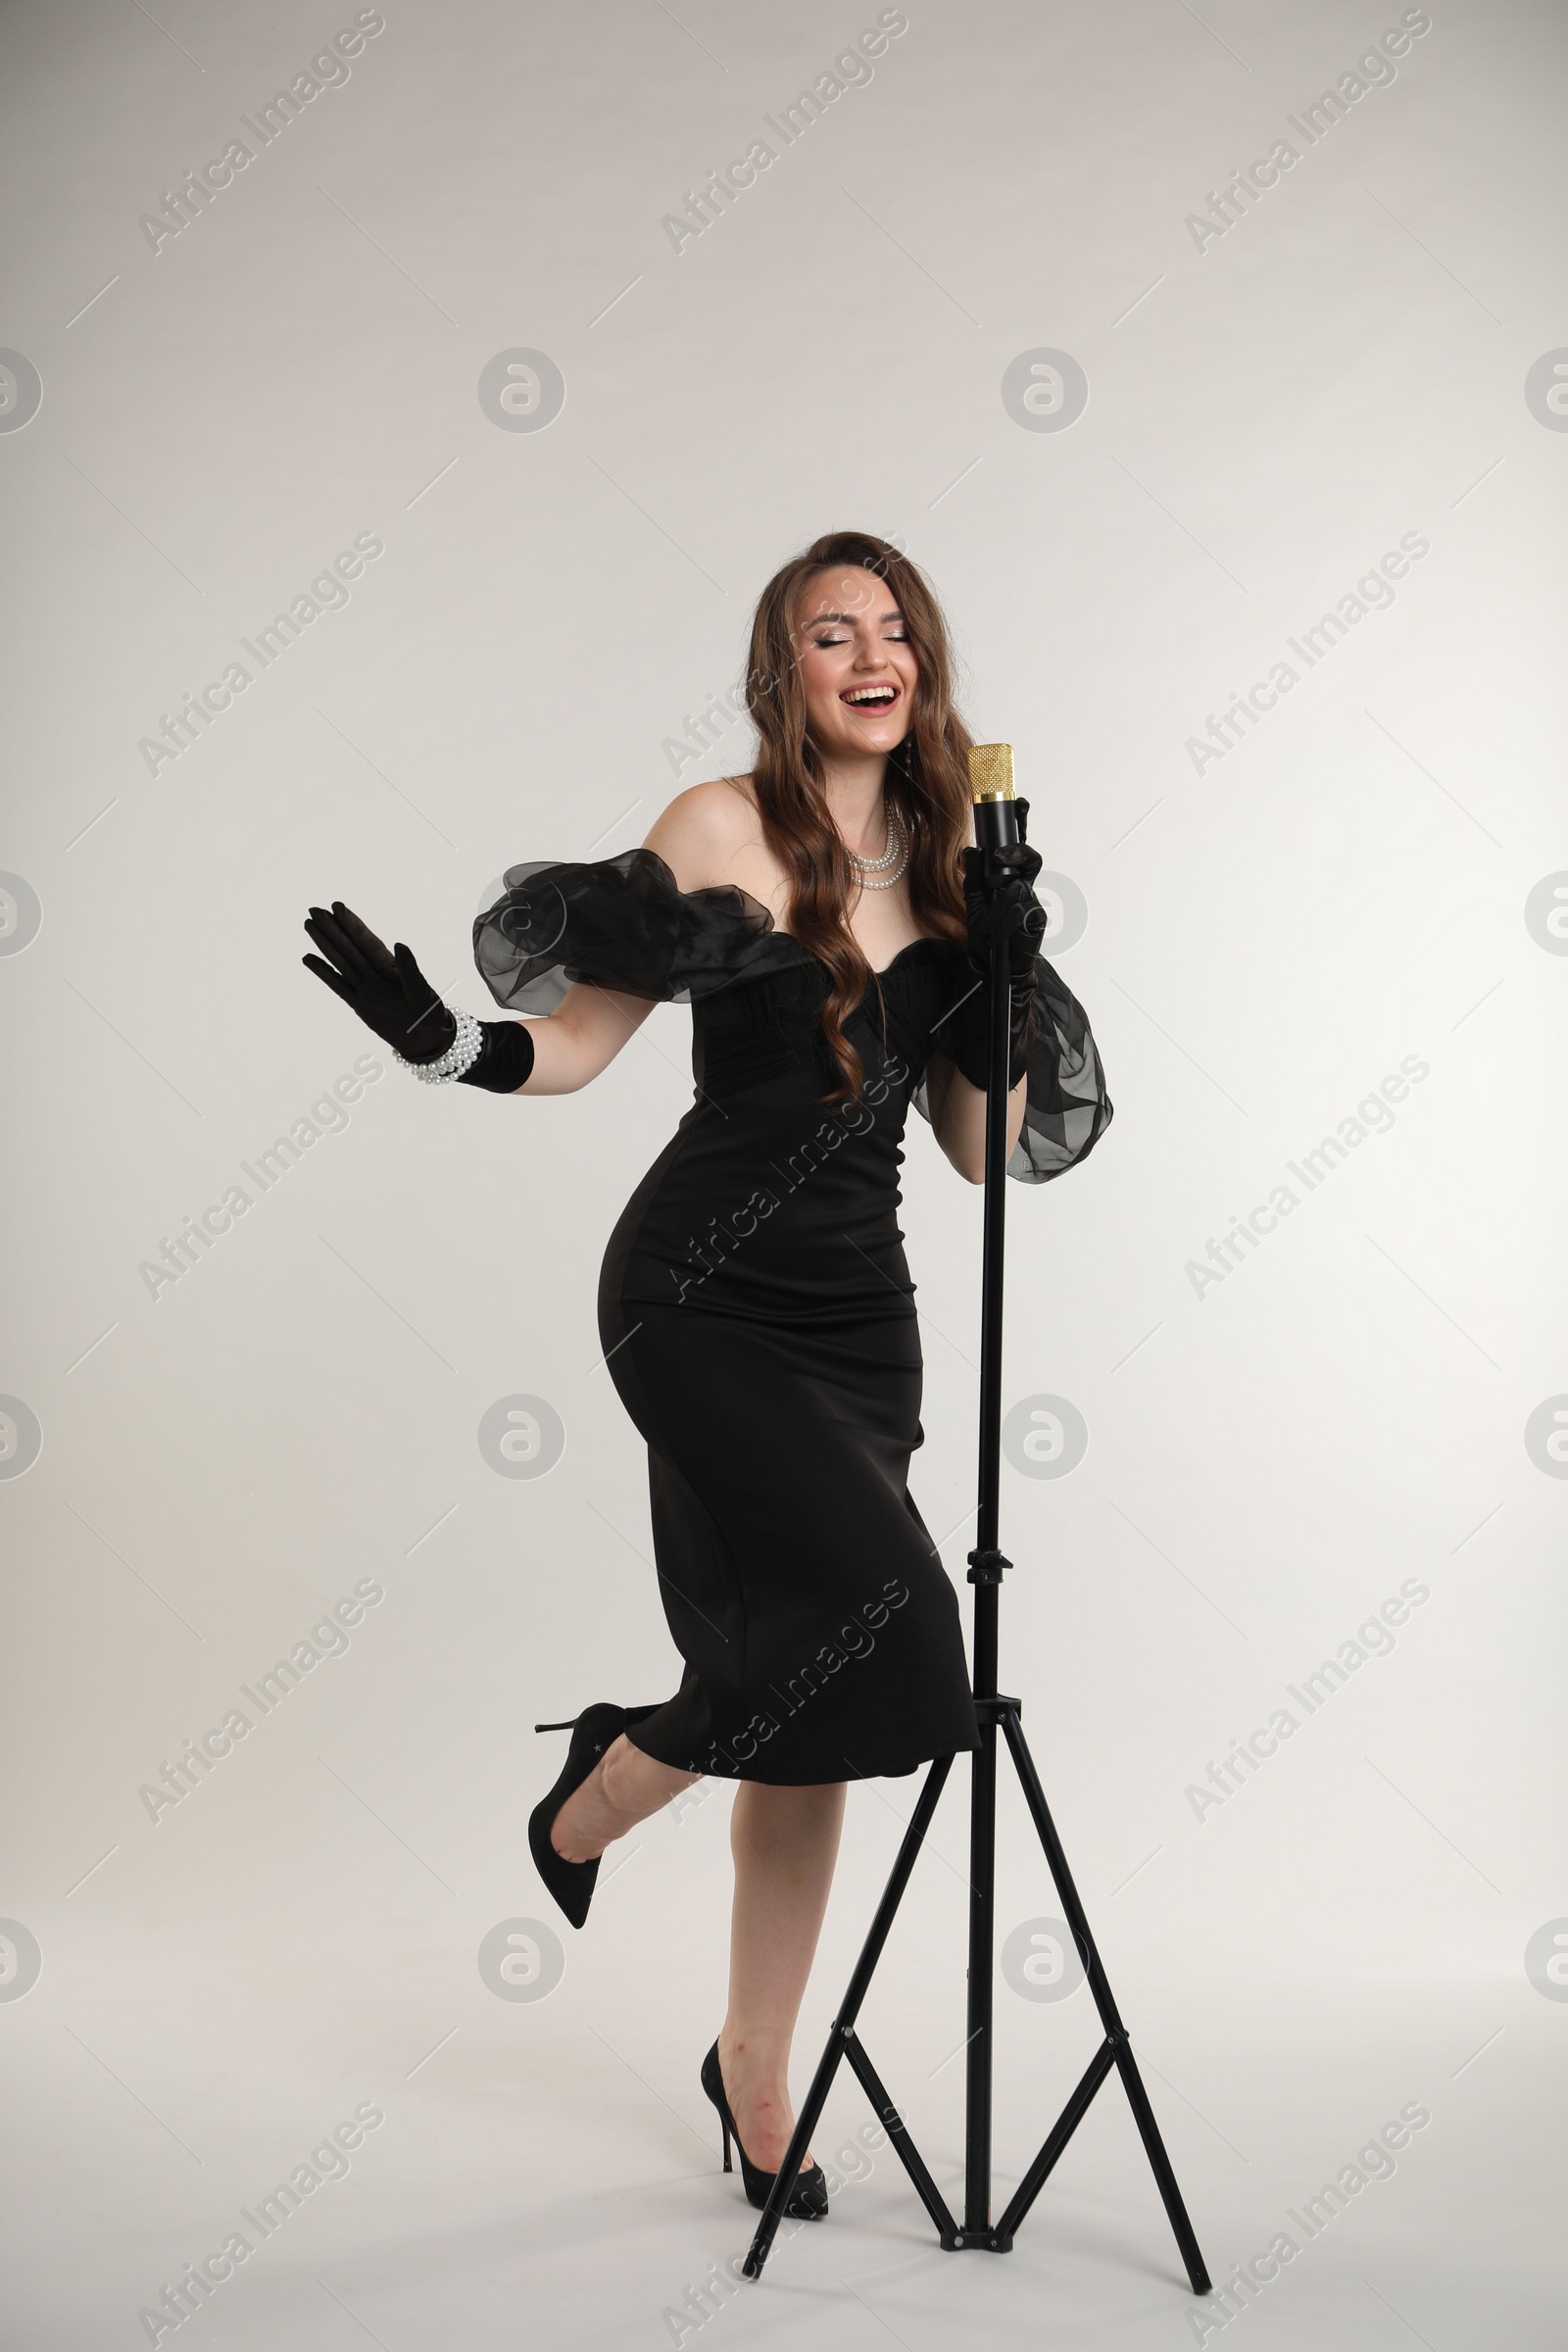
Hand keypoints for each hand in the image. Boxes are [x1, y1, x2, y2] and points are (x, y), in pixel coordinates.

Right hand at [302, 901, 455, 1060]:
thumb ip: (409, 970)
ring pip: (340, 962)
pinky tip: (309, 958)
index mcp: (391, 968)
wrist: (426, 1039)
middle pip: (349, 947)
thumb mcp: (422, 992)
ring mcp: (365, 988)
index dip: (353, 924)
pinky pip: (337, 986)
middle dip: (332, 928)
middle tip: (314, 909)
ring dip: (325, 944)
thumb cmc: (429, 1014)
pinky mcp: (359, 1004)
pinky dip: (323, 972)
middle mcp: (375, 974)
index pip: (368, 942)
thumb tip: (399, 944)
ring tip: (309, 925)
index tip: (337, 907)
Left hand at [960, 837, 1045, 984]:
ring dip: (995, 911)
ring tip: (986, 927)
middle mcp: (1025, 890)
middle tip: (1000, 856)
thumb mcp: (974, 905)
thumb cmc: (986, 935)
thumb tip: (971, 851)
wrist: (992, 965)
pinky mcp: (1037, 920)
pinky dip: (1003, 925)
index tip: (996, 851)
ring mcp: (1033, 904)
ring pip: (1015, 891)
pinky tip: (995, 936)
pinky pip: (1019, 912)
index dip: (1016, 849)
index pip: (1020, 859)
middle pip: (1031, 863)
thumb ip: (973, 879)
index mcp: (1011, 884)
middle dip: (1019, 854)